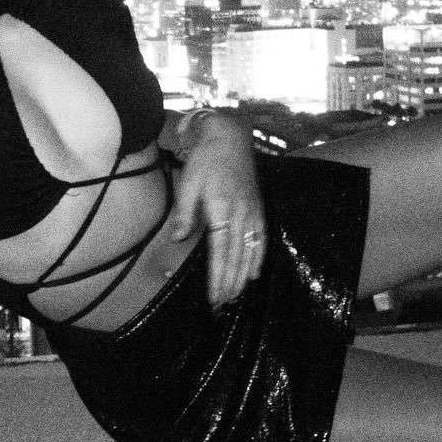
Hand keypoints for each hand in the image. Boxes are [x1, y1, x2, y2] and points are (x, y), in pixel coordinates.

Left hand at [169, 115, 266, 308]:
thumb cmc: (205, 159)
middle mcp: (241, 213)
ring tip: (236, 296)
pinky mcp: (258, 208)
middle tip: (222, 304)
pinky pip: (262, 238)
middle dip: (230, 283)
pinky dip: (259, 257)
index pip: (220, 251)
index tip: (213, 296)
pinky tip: (255, 274)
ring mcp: (253, 211)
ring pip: (250, 251)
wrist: (230, 137)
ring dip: (243, 276)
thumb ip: (185, 212)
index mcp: (221, 209)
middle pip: (236, 257)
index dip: (217, 276)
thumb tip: (180, 238)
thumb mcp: (188, 182)